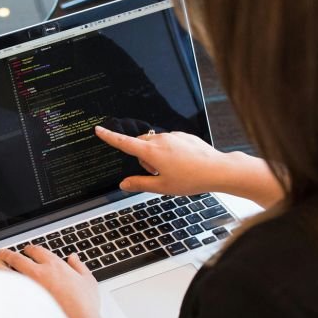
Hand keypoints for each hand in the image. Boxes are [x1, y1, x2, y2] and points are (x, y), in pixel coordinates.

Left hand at [0, 246, 116, 317]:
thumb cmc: (84, 303)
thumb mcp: (88, 280)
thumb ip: (79, 266)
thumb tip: (74, 258)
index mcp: (55, 265)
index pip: (38, 251)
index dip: (31, 249)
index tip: (27, 250)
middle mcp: (39, 272)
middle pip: (19, 258)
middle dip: (9, 254)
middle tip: (3, 252)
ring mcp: (30, 286)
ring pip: (9, 271)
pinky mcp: (24, 300)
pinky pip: (9, 288)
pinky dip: (0, 283)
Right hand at [95, 126, 283, 206]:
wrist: (218, 170)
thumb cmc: (191, 179)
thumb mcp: (162, 187)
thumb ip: (139, 184)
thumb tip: (124, 184)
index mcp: (151, 152)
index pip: (124, 143)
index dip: (109, 137)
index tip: (99, 130)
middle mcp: (160, 140)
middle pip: (141, 145)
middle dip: (143, 158)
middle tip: (157, 174)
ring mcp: (173, 136)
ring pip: (155, 144)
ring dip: (157, 156)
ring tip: (174, 170)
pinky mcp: (183, 136)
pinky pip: (169, 142)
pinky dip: (170, 152)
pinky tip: (183, 163)